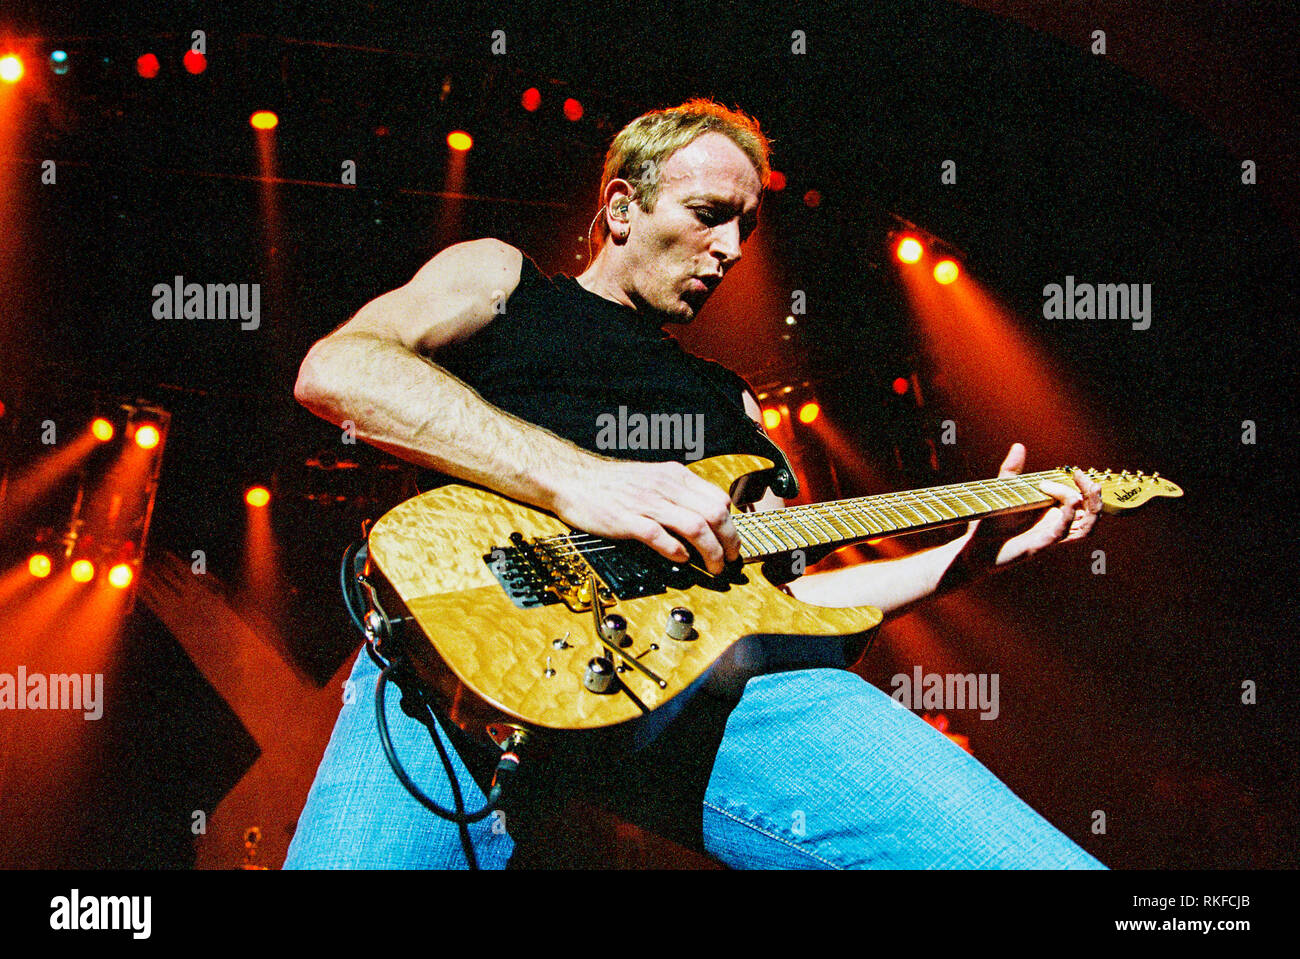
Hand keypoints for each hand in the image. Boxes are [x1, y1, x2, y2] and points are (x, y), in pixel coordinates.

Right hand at [548, 454, 739, 574]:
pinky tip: (681, 559)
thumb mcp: (653, 479)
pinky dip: (676, 551)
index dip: (732, 525)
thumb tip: (705, 517)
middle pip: (714, 514)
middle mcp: (665, 487)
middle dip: (729, 542)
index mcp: (674, 476)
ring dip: (711, 552)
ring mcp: (647, 503)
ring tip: (714, 567)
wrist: (573, 479)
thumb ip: (679, 495)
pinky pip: (660, 536)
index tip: (732, 543)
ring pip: (695, 526)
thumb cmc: (612, 484)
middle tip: (730, 561)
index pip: (718, 499)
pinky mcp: (627, 520)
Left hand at [962, 443, 1102, 571]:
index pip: (1083, 500)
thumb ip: (1011, 470)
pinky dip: (1068, 519)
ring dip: (1090, 509)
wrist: (972, 547)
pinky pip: (1061, 534)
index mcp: (1052, 513)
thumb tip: (1018, 446)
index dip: (1086, 485)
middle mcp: (1055, 525)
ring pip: (1084, 528)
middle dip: (1094, 495)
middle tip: (1084, 478)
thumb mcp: (1003, 491)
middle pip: (1091, 514)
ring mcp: (1048, 537)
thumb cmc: (990, 523)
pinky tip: (1068, 505)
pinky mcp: (1037, 546)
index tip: (1076, 471)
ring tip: (1082, 492)